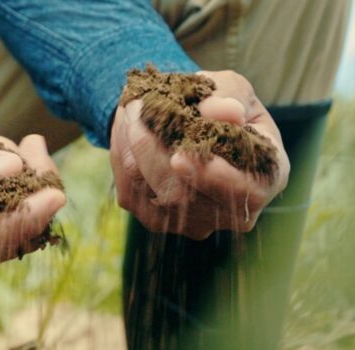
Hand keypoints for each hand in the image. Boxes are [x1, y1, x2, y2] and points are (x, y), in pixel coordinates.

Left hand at [109, 70, 289, 239]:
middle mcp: (231, 212)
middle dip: (153, 148)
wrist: (189, 121)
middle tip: (136, 108)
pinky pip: (131, 192)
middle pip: (184, 195)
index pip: (247, 193)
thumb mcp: (233, 87)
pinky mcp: (156, 220)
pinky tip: (126, 129)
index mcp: (266, 178)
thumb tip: (224, 112)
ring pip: (151, 192)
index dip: (214, 178)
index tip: (180, 157)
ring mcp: (192, 222)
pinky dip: (123, 155)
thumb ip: (229, 96)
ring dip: (132, 147)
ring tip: (131, 109)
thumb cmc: (221, 103)